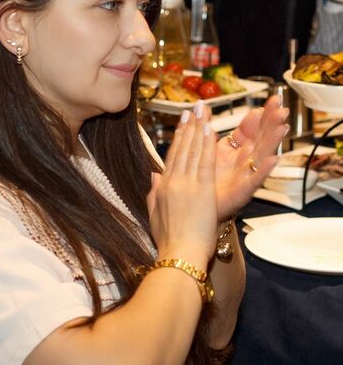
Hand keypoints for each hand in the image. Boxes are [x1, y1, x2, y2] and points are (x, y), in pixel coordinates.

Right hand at [147, 102, 216, 267]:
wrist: (178, 256)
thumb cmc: (168, 243)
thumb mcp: (154, 215)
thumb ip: (154, 194)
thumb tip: (154, 177)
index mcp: (162, 188)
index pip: (172, 157)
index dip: (178, 137)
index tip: (183, 122)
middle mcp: (172, 182)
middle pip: (182, 149)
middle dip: (189, 127)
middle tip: (193, 108)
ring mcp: (186, 185)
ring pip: (193, 151)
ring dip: (198, 128)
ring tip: (202, 111)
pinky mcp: (201, 191)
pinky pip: (205, 162)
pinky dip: (207, 144)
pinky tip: (210, 129)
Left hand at [215, 95, 288, 220]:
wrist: (199, 207)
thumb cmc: (207, 180)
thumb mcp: (208, 149)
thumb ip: (207, 129)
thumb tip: (204, 106)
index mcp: (236, 149)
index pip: (251, 128)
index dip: (261, 115)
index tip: (272, 100)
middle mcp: (244, 160)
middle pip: (261, 138)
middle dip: (271, 122)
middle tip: (282, 108)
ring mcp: (246, 175)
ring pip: (262, 154)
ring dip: (273, 141)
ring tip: (282, 127)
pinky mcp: (243, 191)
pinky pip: (255, 180)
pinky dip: (264, 170)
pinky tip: (273, 160)